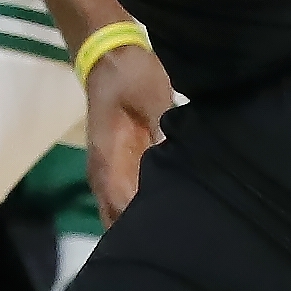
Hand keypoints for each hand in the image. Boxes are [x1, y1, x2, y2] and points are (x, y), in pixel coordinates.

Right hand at [83, 43, 172, 224]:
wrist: (110, 52)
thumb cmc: (128, 73)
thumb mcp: (150, 93)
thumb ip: (162, 126)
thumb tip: (174, 153)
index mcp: (107, 161)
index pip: (120, 209)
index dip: (141, 227)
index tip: (170, 236)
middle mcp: (106, 173)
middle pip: (119, 220)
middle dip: (145, 232)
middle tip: (183, 238)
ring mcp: (114, 169)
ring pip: (124, 211)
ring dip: (147, 219)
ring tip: (184, 229)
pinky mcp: (124, 162)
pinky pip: (133, 194)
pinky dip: (149, 204)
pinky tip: (176, 206)